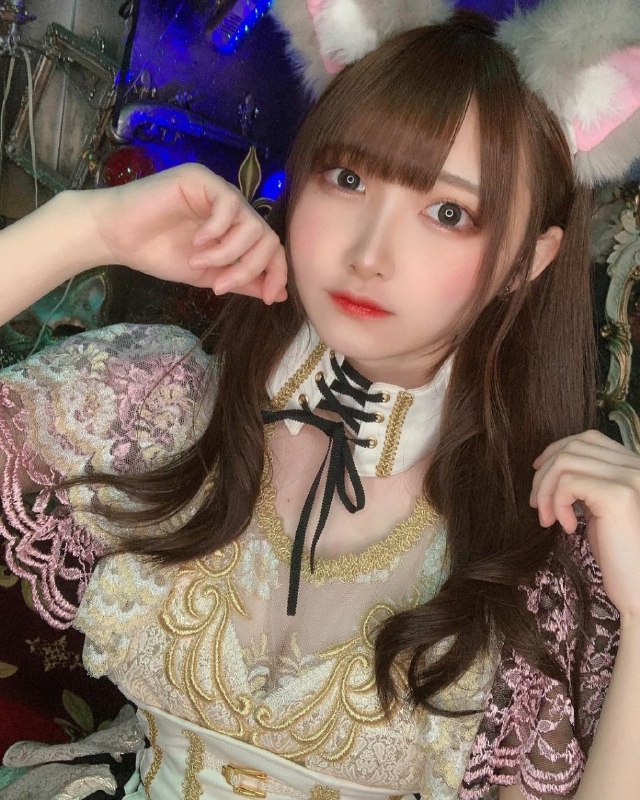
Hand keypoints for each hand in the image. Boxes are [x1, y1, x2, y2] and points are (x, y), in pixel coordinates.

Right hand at [93, 163, 286, 304]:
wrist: (117, 237)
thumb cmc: (157, 253)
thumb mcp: (207, 276)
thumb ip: (241, 280)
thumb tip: (277, 294)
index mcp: (235, 229)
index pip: (271, 246)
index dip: (277, 272)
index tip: (268, 298)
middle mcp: (231, 208)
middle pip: (267, 237)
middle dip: (249, 268)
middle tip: (219, 286)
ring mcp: (218, 191)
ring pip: (252, 224)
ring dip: (227, 253)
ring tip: (198, 262)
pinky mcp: (202, 179)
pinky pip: (230, 204)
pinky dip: (217, 230)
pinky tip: (197, 241)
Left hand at [531, 430, 639, 618]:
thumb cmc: (621, 555)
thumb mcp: (601, 510)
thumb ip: (589, 484)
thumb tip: (550, 465)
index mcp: (633, 467)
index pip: (588, 439)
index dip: (557, 450)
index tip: (539, 472)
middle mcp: (636, 466)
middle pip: (573, 447)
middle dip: (544, 473)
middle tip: (535, 504)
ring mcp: (629, 477)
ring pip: (565, 462)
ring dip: (545, 490)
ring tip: (547, 518)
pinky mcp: (618, 494)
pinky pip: (568, 482)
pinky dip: (557, 503)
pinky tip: (568, 528)